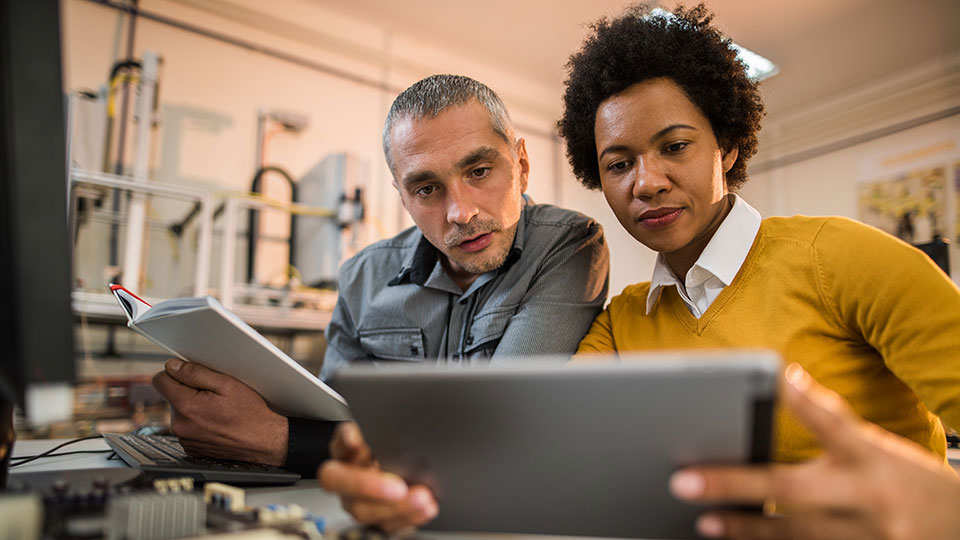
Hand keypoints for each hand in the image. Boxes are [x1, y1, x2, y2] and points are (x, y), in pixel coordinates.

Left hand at [152, 358, 287, 465]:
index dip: (174, 372)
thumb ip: (196, 373)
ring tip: (218, 409)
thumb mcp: (227, 384)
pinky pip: (187, 427)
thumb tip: (173, 366)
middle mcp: (180, 425)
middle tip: (214, 394)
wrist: (263, 441)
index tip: (189, 373)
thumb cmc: (250, 413)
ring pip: (179, 412)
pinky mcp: (191, 447)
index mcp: (186, 407)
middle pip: (171, 396)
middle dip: (188, 391)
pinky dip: (198, 422)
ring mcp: (185, 439)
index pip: (160, 380)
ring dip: (193, 407)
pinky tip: (216, 422)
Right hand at [318, 422, 437, 532]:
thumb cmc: (398, 448)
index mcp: (346, 449)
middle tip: (399, 486)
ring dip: (396, 507)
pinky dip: (409, 518)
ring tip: (423, 498)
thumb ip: (384, 429)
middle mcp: (345, 476)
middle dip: (369, 486)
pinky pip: (386, 524)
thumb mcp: (391, 434)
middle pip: (342, 483)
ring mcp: (356, 500)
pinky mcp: (375, 518)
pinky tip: (425, 508)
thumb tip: (374, 430)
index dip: (345, 441)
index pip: (338, 442)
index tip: (356, 439)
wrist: (409, 468)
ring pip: (363, 510)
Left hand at [670, 363, 959, 539]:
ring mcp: (869, 537)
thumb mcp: (882, 447)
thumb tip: (788, 381)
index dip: (800, 402)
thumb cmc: (912, 485)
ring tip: (705, 520)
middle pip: (792, 488)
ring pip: (796, 534)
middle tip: (683, 481)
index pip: (832, 423)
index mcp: (874, 457)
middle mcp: (869, 497)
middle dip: (735, 484)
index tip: (766, 379)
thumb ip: (835, 422)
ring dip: (746, 528)